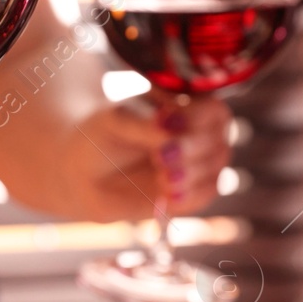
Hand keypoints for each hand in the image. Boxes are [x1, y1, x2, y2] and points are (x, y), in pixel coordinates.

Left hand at [62, 96, 232, 219]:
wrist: (83, 174)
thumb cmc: (102, 137)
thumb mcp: (117, 121)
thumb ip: (146, 126)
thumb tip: (173, 136)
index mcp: (183, 106)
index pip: (213, 109)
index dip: (196, 118)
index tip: (162, 122)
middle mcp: (197, 134)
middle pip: (219, 139)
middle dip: (191, 149)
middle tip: (159, 157)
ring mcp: (196, 164)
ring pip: (216, 167)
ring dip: (191, 174)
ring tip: (161, 177)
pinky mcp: (190, 193)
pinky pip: (207, 194)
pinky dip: (190, 195)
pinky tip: (167, 195)